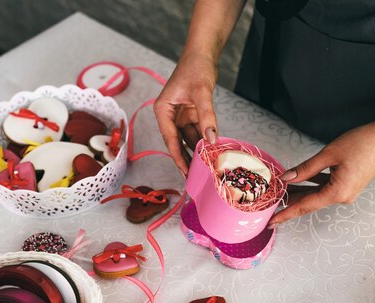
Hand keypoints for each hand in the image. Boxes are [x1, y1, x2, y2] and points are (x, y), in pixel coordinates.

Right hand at [154, 52, 218, 174]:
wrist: (202, 54)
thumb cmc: (196, 68)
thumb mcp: (201, 93)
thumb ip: (206, 117)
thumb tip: (211, 140)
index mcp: (162, 110)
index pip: (170, 139)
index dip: (178, 157)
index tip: (185, 172)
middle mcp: (169, 115)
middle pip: (177, 142)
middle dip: (186, 159)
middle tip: (195, 177)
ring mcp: (180, 116)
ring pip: (188, 139)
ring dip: (196, 152)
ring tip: (205, 168)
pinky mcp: (191, 115)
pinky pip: (197, 132)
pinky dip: (204, 141)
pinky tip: (210, 153)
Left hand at [268, 124, 374, 227]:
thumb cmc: (362, 144)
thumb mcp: (329, 154)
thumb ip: (306, 169)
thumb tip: (286, 178)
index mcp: (337, 192)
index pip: (305, 206)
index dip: (286, 213)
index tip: (272, 221)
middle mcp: (342, 196)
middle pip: (310, 202)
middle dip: (290, 202)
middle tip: (271, 203)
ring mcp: (346, 191)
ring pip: (316, 194)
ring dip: (300, 191)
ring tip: (281, 189)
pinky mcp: (348, 184)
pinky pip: (325, 187)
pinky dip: (312, 184)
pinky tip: (300, 178)